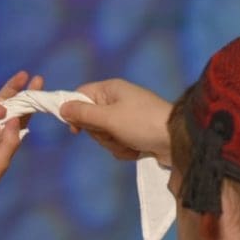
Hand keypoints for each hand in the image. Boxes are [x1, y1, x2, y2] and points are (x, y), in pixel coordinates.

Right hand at [0, 71, 43, 212]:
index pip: (22, 113)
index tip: (38, 81)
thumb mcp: (2, 160)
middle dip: (14, 88)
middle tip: (24, 76)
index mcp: (9, 136)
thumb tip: (16, 119)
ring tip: (3, 112)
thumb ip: (10, 140)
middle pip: (7, 102)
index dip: (30, 98)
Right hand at [59, 78, 174, 162]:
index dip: (74, 112)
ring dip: (113, 144)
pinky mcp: (134, 133)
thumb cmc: (143, 123)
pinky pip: (117, 143)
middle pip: (90, 119)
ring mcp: (126, 118)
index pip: (81, 95)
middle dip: (100, 133)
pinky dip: (124, 149)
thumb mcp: (109, 118)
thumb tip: (62, 108)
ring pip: (103, 135)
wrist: (176, 140)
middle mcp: (117, 101)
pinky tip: (137, 149)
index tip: (75, 129)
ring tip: (129, 142)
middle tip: (113, 133)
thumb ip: (83, 114)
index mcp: (111, 89)